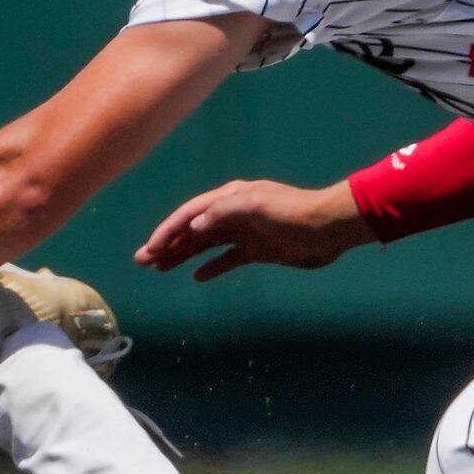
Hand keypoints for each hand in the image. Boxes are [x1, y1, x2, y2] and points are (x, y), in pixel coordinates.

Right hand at [134, 179, 376, 281]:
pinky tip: (197, 276)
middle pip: (193, 229)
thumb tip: (194, 228)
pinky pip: (228, 258)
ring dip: (182, 255)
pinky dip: (212, 267)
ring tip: (159, 269)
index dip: (168, 231)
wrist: (330, 228)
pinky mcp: (259, 250)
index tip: (151, 250)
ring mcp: (245, 232)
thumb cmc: (294, 213)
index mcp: (230, 198)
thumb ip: (223, 213)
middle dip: (167, 243)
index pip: (190, 214)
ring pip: (206, 245)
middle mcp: (234, 213)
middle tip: (142, 260)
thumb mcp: (257, 205)